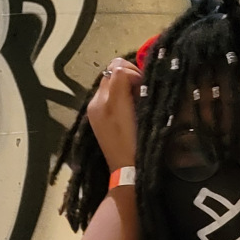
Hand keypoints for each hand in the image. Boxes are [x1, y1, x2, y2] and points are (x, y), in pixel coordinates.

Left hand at [86, 57, 140, 174]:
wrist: (127, 171)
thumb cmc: (135, 141)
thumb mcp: (134, 109)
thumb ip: (126, 83)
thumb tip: (132, 75)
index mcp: (104, 99)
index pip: (118, 67)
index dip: (134, 73)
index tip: (143, 89)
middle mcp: (96, 101)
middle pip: (113, 73)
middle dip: (128, 78)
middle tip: (140, 94)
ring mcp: (96, 110)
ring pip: (112, 84)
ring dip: (125, 88)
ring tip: (135, 103)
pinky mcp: (98, 119)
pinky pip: (109, 97)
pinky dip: (119, 98)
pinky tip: (129, 111)